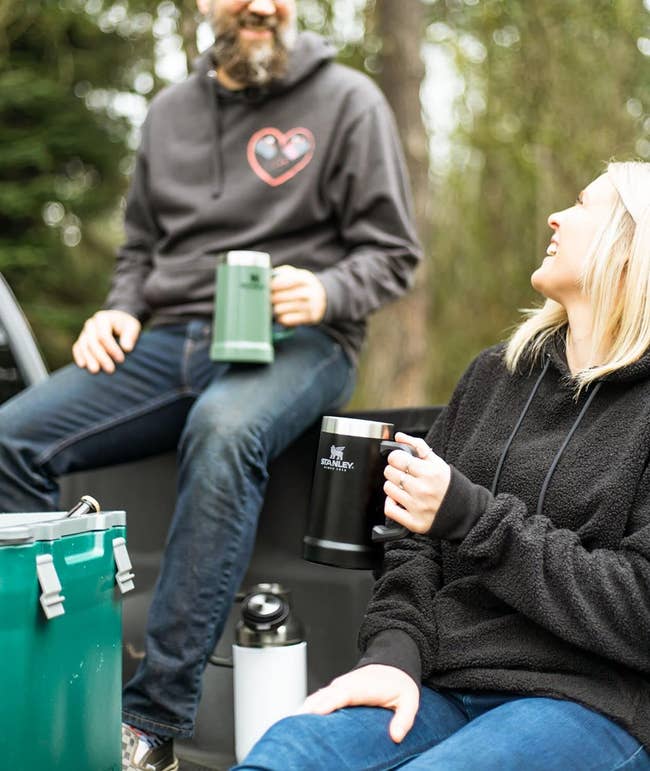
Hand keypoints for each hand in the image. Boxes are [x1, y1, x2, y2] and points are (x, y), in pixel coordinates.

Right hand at [72, 310, 140, 373]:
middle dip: (101, 357)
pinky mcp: (82, 340)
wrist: (117, 321)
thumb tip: (127, 348)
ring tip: (95, 371)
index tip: (121, 360)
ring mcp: (85, 332)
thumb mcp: (132, 326)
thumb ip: (130, 336)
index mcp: (103, 318)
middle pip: (92, 342)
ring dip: (89, 359)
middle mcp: (91, 324)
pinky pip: (77, 347)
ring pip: (83, 346)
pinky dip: (79, 356)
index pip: (104, 335)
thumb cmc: (126, 325)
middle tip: (110, 370)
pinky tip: (83, 365)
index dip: (112, 348)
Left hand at [270, 265, 326, 325]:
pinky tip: (281, 315)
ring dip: (274, 309)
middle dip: (270, 299)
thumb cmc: (301, 285)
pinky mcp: (310, 318)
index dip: (273, 285)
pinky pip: (287, 320)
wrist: (322, 299)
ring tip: (274, 307)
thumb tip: (264, 280)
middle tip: (265, 299)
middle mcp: (310, 292)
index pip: (286, 281)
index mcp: (305, 278)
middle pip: (280, 297)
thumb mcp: (295, 274)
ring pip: (281, 309)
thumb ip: (280, 274)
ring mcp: (311, 306)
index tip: (265, 288)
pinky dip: (281, 318)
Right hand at [300, 665, 418, 742]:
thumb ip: (404, 719)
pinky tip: (299, 723)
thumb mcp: (409, 700)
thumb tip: (395, 736)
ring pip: (315, 699)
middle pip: (321, 698)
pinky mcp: (334, 693)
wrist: (393, 664)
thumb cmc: (399, 683)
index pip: (341, 694)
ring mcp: (337, 688)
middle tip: (294, 729)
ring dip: (303, 712)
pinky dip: (307, 710)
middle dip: (307, 711)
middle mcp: (345, 686)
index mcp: (361, 686)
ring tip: (291, 730)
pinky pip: (317, 700)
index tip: (314, 713)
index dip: (326, 703)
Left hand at [383, 432, 450, 533]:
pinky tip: (400, 500)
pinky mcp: (414, 522)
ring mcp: (418, 507)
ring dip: (392, 486)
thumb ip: (418, 446)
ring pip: (388, 489)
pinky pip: (389, 509)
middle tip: (403, 474)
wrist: (463, 512)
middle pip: (390, 473)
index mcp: (430, 473)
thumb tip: (399, 437)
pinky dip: (391, 503)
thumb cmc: (449, 486)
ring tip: (404, 487)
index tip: (400, 460)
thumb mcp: (438, 463)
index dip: (396, 457)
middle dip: (394, 470)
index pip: (397, 458)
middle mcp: (423, 490)